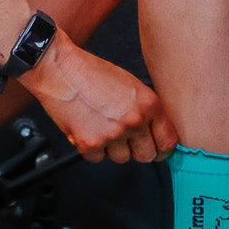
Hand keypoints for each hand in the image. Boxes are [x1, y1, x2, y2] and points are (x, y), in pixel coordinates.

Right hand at [24, 32, 177, 164]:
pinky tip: (88, 128)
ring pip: (121, 158)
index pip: (168, 142)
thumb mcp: (131, 85)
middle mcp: (133, 121)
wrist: (59, 69)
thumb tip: (154, 131)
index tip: (158, 150)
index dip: (163, 149)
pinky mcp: (90, 143)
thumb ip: (146, 109)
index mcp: (149, 105)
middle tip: (126, 139)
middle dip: (136, 149)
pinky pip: (98, 159)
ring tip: (102, 126)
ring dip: (113, 148)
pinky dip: (92, 148)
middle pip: (146, 155)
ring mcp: (112, 134)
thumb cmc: (91, 72)